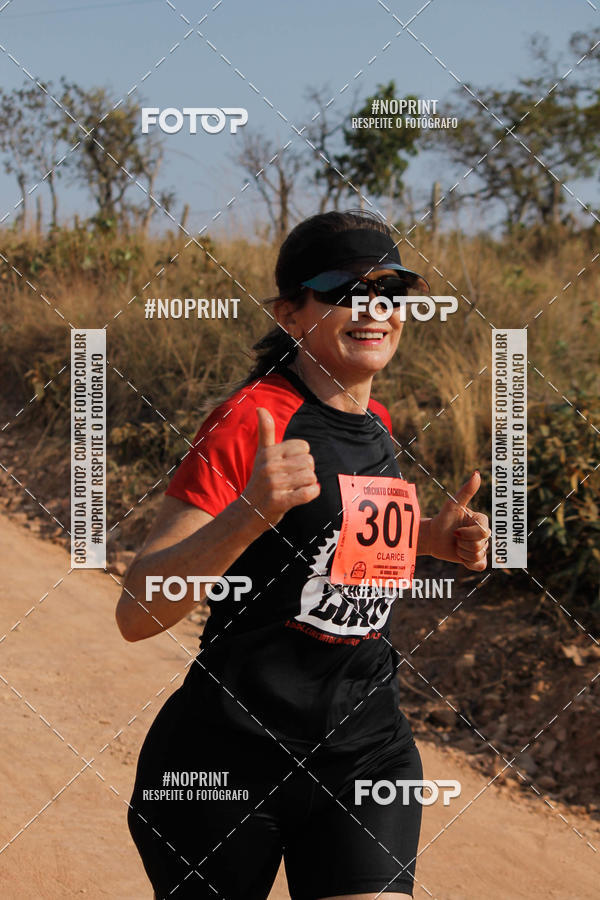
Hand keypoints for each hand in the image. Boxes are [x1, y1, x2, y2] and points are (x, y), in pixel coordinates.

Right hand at [242, 407, 320, 529]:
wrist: (247, 512)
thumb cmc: (260, 480)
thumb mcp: (262, 454)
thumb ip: (265, 431)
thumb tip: (260, 407)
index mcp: (269, 453)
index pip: (304, 446)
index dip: (303, 457)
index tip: (292, 466)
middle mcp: (270, 467)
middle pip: (309, 461)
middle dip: (307, 471)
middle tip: (294, 480)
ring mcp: (274, 485)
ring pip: (311, 477)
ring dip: (309, 484)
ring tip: (296, 488)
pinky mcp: (279, 502)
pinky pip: (308, 493)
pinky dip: (312, 493)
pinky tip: (304, 494)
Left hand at [428, 471, 489, 570]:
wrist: (432, 537)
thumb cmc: (443, 519)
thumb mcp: (452, 505)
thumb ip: (466, 491)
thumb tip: (476, 474)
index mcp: (482, 521)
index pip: (483, 533)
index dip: (467, 534)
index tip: (456, 530)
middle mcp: (484, 534)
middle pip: (480, 546)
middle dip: (463, 544)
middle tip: (455, 537)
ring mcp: (481, 547)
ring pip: (478, 556)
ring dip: (462, 553)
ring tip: (456, 545)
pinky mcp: (476, 559)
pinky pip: (480, 566)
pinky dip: (468, 563)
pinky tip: (461, 557)